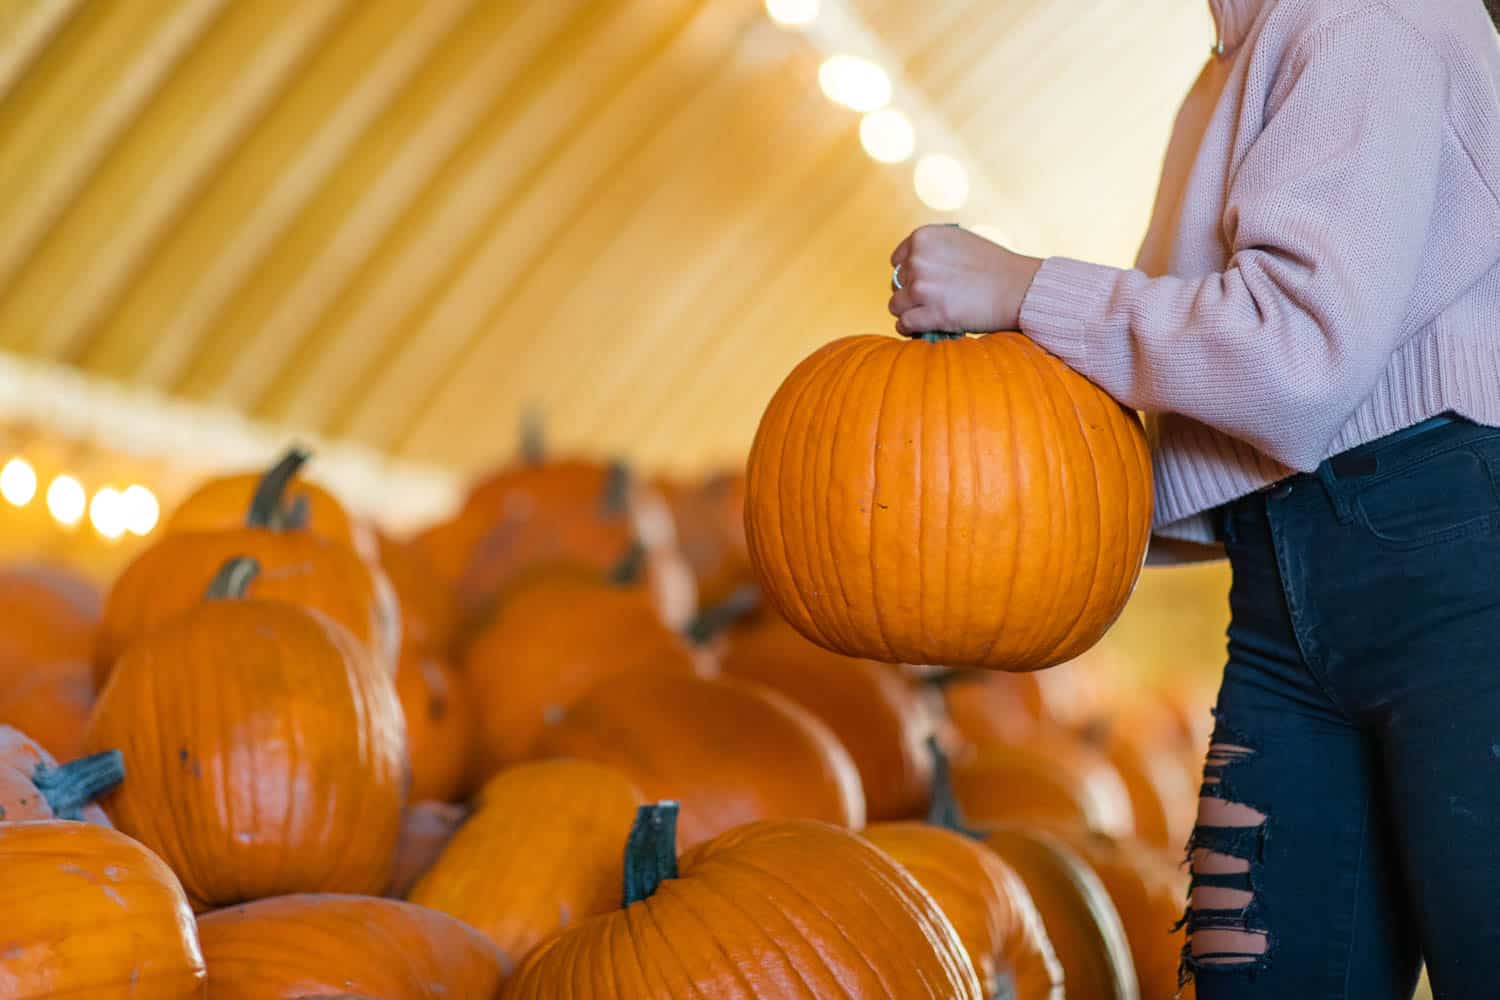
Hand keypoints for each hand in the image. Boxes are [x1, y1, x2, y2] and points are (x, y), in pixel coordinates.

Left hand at [888, 225, 1042, 336]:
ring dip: (909, 311)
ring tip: (928, 314)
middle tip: (933, 299)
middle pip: (896, 284)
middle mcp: (918, 259)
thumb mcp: (959, 242)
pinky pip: (904, 324)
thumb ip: (933, 250)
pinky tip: (920, 328)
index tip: (924, 282)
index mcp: (924, 237)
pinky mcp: (932, 313)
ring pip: (896, 305)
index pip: (898, 260)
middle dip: (911, 293)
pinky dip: (909, 328)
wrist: (1020, 288)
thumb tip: (908, 267)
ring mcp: (923, 287)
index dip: (909, 274)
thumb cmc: (994, 266)